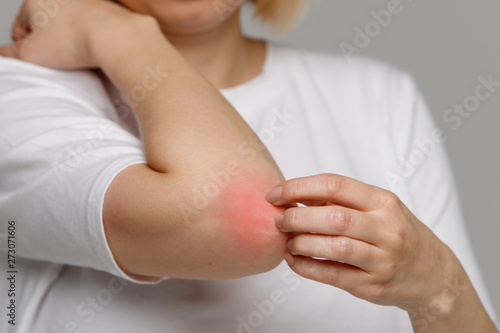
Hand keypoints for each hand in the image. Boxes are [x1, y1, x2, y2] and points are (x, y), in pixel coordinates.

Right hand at [0, 0, 144, 68]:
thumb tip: (6, 55)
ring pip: (71, 25)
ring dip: (71, 40)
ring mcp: (87, 0)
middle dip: (49, 42)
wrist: (115, 37)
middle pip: (48, 24)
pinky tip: (94, 51)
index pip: (21, 26)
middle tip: (56, 60)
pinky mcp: (108, 9)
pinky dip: (92, 38)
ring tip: (76, 57)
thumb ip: (12, 55)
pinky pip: (94, 27)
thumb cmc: (74, 42)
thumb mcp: (31, 54)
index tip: (36, 59)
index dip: (25, 47)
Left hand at [265, 173, 460, 312]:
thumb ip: (341, 200)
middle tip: (279, 220)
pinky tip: (295, 261)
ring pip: (335, 247)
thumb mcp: (379, 208)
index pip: (335, 185)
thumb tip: (295, 196)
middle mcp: (387, 229)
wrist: (433, 274)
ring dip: (302, 243)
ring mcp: (382, 259)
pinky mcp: (373, 285)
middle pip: (334, 217)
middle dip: (297, 217)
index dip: (299, 188)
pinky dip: (307, 267)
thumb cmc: (396, 233)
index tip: (275, 194)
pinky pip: (334, 275)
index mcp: (384, 202)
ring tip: (288, 241)